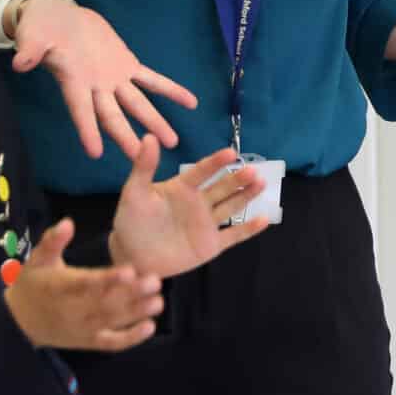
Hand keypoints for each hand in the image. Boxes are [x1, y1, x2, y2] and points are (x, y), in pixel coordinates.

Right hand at [3, 219, 164, 352]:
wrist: (19, 324)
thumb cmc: (33, 284)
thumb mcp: (37, 259)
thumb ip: (52, 240)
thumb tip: (67, 223)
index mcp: (60, 286)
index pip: (86, 283)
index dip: (107, 279)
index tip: (129, 271)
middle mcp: (72, 309)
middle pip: (105, 303)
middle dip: (131, 293)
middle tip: (155, 281)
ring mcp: (82, 328)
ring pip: (111, 321)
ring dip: (136, 313)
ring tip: (158, 302)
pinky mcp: (88, 341)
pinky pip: (110, 343)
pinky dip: (130, 339)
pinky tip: (149, 327)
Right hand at [11, 0, 198, 160]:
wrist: (58, 15)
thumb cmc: (40, 28)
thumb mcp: (33, 35)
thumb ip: (30, 50)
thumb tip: (20, 62)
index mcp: (72, 82)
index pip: (80, 110)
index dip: (87, 130)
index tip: (95, 152)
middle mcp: (95, 87)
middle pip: (113, 116)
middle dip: (126, 137)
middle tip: (142, 159)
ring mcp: (113, 78)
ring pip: (137, 104)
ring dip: (155, 121)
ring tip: (173, 142)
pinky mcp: (126, 65)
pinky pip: (152, 80)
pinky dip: (170, 90)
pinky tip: (191, 102)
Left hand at [108, 138, 268, 277]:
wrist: (131, 257)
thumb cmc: (131, 222)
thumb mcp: (134, 193)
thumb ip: (143, 167)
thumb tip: (148, 137)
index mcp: (182, 188)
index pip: (202, 171)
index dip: (216, 162)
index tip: (230, 152)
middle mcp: (198, 202)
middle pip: (222, 187)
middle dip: (237, 179)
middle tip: (253, 170)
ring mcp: (206, 223)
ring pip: (232, 206)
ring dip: (246, 195)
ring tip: (261, 183)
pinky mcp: (211, 245)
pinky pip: (233, 236)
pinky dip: (249, 229)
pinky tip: (264, 219)